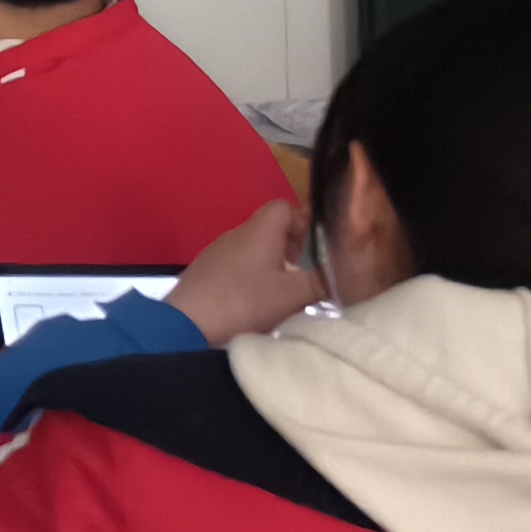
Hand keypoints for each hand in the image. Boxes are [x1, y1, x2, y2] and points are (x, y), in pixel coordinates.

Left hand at [164, 202, 325, 344]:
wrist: (187, 323)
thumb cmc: (245, 301)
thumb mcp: (294, 294)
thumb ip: (322, 281)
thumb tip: (342, 274)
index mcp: (258, 231)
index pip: (284, 207)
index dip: (304, 223)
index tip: (315, 251)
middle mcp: (236, 234)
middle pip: (271, 229)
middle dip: (293, 250)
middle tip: (304, 277)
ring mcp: (217, 252)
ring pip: (254, 250)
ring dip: (273, 267)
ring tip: (284, 295)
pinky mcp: (206, 272)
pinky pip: (237, 266)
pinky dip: (252, 278)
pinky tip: (257, 304)